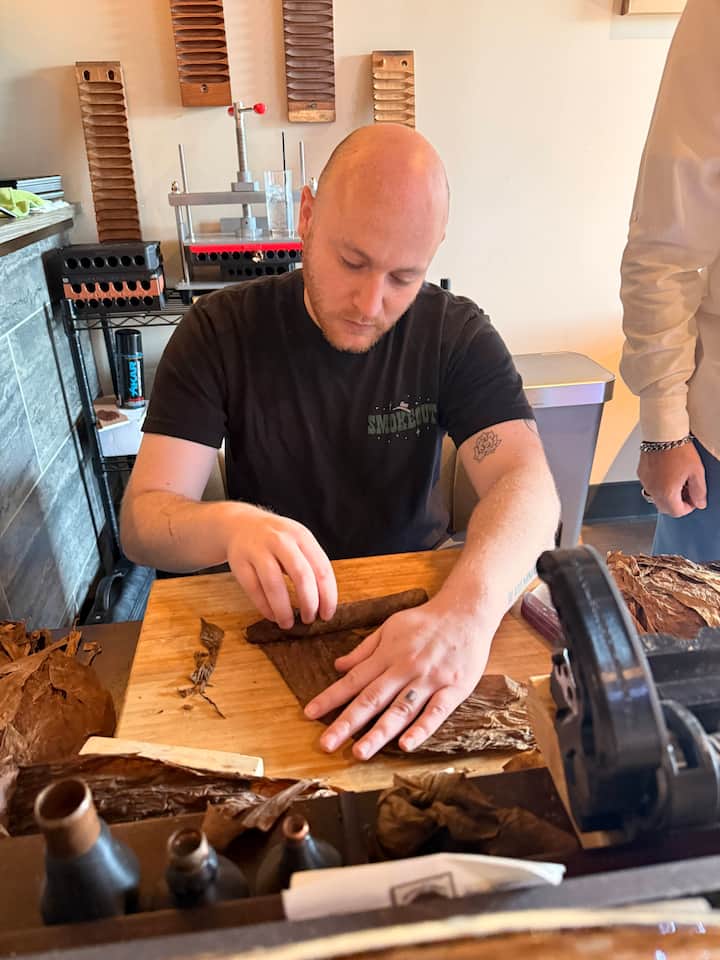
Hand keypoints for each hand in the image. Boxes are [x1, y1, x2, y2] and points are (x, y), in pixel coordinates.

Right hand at [224, 505, 336, 628]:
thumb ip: (311, 565)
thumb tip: (324, 602)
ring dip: (284, 609)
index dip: (327, 596)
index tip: (327, 614)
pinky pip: (254, 589)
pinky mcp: (239, 562)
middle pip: (301, 575)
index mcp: (301, 536)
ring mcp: (258, 550)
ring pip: (274, 585)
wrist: (240, 524)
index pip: (322, 569)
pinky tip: (272, 616)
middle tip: (310, 619)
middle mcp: (280, 540)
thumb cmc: (276, 540)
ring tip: (288, 623)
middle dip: (309, 602)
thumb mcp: (297, 542)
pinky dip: (264, 607)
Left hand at [304, 600, 492, 759]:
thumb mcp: (390, 626)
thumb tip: (338, 666)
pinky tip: (406, 744)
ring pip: (400, 709)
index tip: (310, 714)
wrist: (466, 611)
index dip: (330, 697)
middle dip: (346, 723)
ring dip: (379, 732)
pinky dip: (421, 729)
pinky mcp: (453, 688)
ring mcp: (430, 679)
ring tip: (359, 752)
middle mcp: (405, 668)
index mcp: (388, 654)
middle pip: (372, 699)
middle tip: (326, 744)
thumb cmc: (426, 621)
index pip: (354, 680)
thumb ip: (365, 649)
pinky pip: (436, 712)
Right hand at [638, 444, 706, 517]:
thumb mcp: (696, 472)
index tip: (694, 500)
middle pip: (665, 508)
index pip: (677, 512)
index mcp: (666, 492)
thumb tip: (700, 503)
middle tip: (686, 493)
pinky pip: (650, 486)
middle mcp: (653, 490)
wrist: (662, 433)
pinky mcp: (641, 473)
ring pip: (656, 498)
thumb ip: (699, 491)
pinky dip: (659, 486)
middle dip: (677, 504)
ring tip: (677, 482)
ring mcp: (645, 482)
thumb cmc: (678, 449)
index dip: (688, 508)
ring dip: (667, 496)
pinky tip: (667, 474)